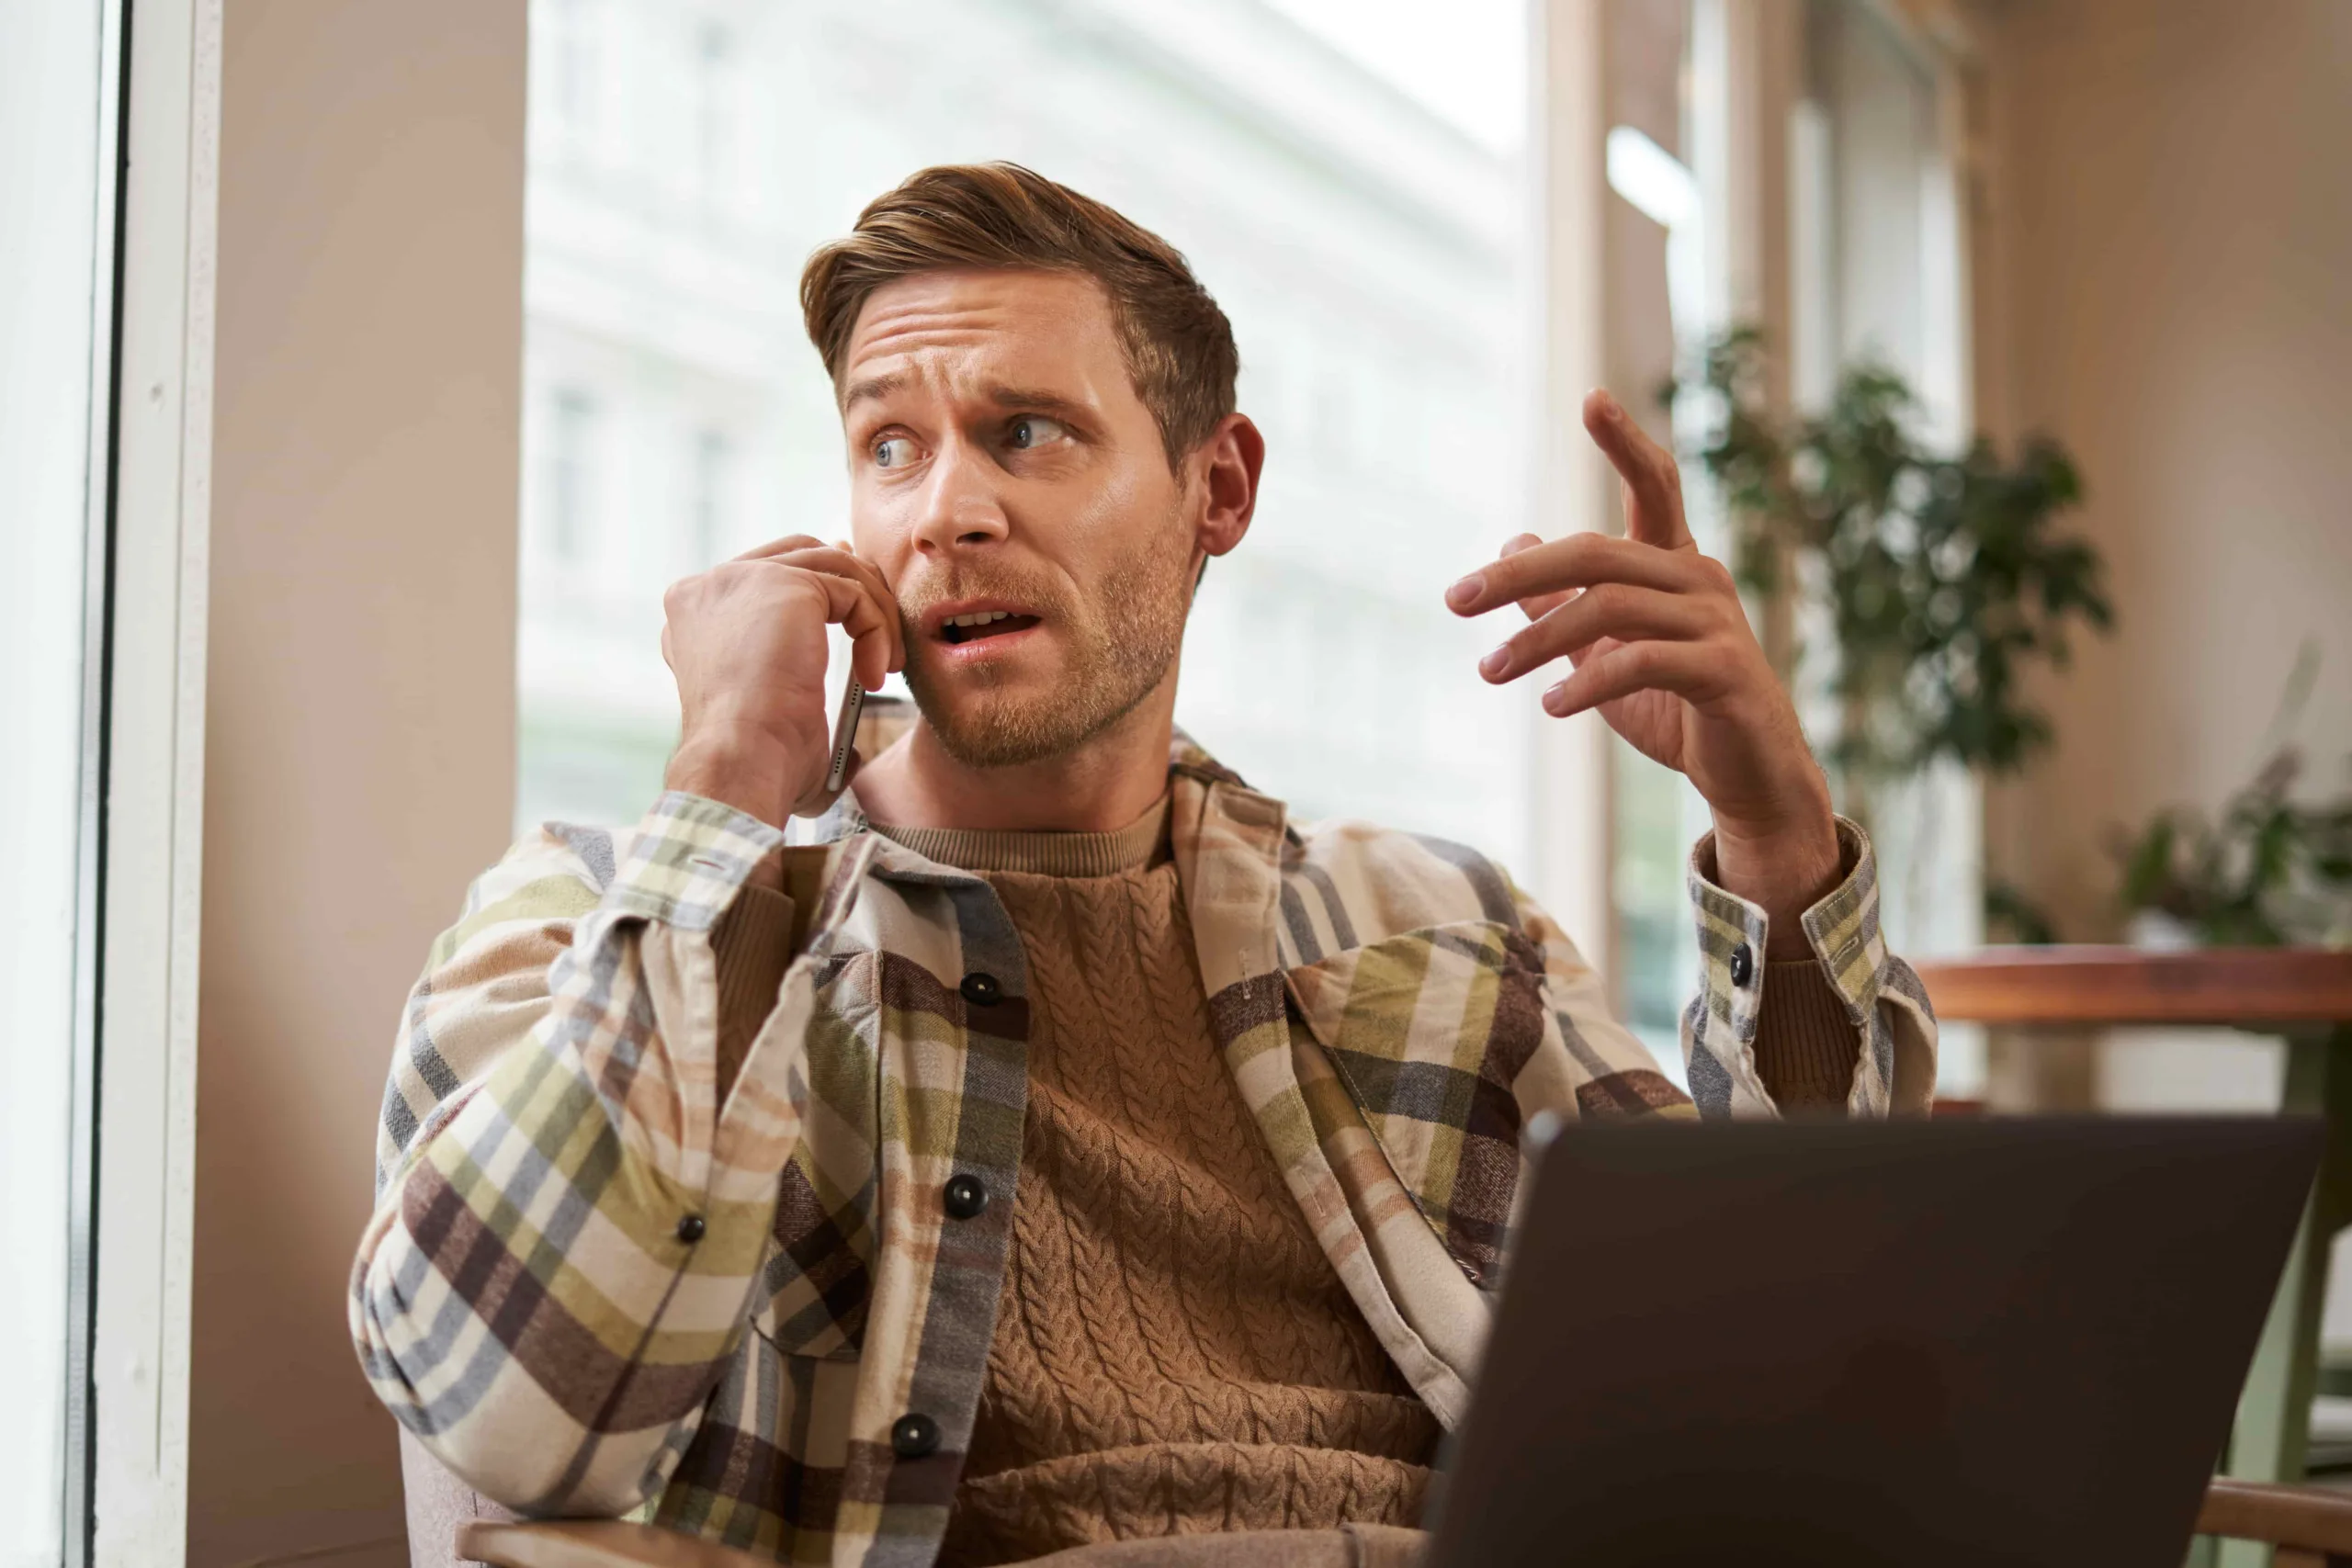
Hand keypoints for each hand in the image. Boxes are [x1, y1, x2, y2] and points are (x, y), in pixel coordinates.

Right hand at [661, 535, 902, 826]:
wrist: (741, 763)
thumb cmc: (755, 764)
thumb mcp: (768, 717)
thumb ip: (798, 692)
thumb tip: (858, 701)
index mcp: (694, 614)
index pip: (765, 574)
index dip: (819, 590)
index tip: (857, 622)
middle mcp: (711, 587)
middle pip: (800, 553)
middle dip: (851, 587)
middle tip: (882, 634)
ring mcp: (743, 579)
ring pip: (835, 567)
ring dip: (874, 613)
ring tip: (885, 668)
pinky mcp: (784, 583)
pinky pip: (853, 590)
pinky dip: (877, 629)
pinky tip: (873, 676)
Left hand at [1445, 391, 1838, 949]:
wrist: (1748, 776)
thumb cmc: (1675, 708)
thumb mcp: (1604, 653)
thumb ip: (1563, 603)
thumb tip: (1513, 543)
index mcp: (1675, 565)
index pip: (1654, 487)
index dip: (1625, 442)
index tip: (1592, 398)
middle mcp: (1699, 579)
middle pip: (1598, 553)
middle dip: (1520, 574)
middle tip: (1457, 600)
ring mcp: (1718, 623)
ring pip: (1610, 609)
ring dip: (1538, 642)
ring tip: (1490, 672)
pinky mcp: (1724, 671)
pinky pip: (1641, 662)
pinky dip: (1587, 682)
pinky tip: (1550, 705)